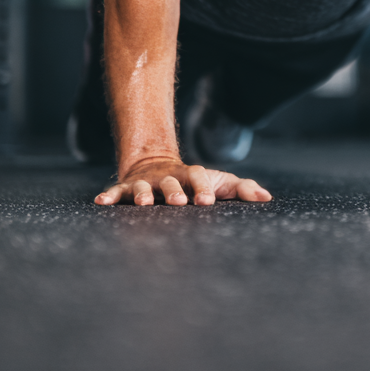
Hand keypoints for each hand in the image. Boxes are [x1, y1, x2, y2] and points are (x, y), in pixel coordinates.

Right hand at [94, 156, 271, 205]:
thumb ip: (242, 189)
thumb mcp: (220, 183)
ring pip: (145, 187)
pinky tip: (102, 202)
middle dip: (175, 191)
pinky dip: (110, 195)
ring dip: (145, 194)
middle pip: (172, 182)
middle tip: (180, 203)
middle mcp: (168, 177)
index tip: (207, 202)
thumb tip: (267, 198)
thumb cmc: (196, 182)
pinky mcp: (127, 189)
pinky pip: (117, 192)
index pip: (198, 178)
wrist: (157, 165)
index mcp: (191, 176)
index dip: (203, 188)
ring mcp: (147, 182)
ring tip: (146, 204)